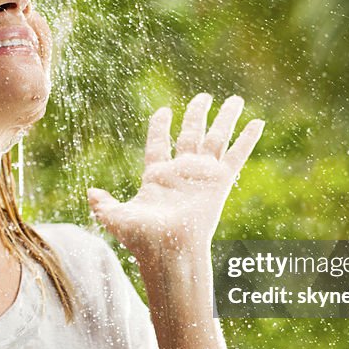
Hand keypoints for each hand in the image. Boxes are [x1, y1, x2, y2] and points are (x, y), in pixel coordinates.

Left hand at [87, 93, 263, 266]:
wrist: (169, 251)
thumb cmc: (143, 239)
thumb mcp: (117, 218)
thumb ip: (104, 205)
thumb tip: (91, 194)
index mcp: (157, 176)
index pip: (159, 144)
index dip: (160, 127)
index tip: (164, 110)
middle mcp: (182, 172)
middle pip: (191, 134)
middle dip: (197, 114)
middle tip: (204, 97)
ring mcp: (202, 175)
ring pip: (216, 138)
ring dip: (226, 118)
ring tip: (235, 99)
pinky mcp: (220, 181)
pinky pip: (236, 155)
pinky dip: (247, 139)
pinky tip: (257, 122)